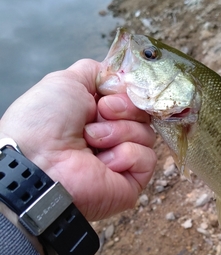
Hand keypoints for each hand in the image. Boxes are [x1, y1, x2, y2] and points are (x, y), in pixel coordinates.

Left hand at [0, 59, 156, 220]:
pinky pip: (148, 159)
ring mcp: (122, 159)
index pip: (134, 97)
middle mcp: (112, 135)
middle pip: (144, 114)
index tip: (109, 95)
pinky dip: (126, 155)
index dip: (127, 92)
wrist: (38, 160)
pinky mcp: (131, 181)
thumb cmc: (44, 121)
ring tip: (93, 141)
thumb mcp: (67, 81)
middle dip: (124, 109)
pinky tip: (103, 162)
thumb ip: (98, 73)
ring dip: (120, 132)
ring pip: (147, 134)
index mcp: (99, 113)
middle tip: (100, 114)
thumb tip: (122, 76)